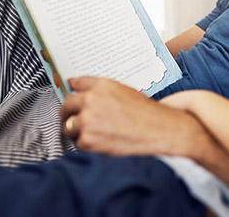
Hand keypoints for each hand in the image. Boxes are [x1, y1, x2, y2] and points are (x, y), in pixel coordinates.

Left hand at [60, 76, 211, 157]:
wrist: (162, 132)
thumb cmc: (149, 115)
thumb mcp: (127, 93)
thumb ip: (104, 91)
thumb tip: (84, 93)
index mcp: (103, 85)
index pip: (77, 82)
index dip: (73, 90)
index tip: (70, 94)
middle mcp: (93, 99)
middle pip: (67, 105)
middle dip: (69, 114)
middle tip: (75, 121)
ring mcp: (88, 119)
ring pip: (69, 127)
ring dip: (78, 132)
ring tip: (97, 135)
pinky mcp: (88, 139)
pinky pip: (78, 144)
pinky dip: (88, 146)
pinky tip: (104, 143)